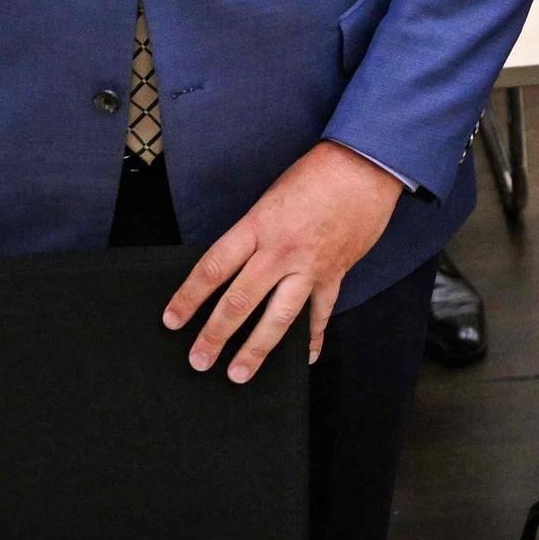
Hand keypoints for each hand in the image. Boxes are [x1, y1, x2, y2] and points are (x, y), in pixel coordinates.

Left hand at [163, 141, 402, 379]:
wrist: (365, 166)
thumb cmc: (316, 173)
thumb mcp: (270, 197)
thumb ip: (253, 232)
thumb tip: (233, 265)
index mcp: (259, 226)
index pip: (214, 268)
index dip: (189, 297)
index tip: (173, 319)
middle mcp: (281, 251)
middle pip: (241, 300)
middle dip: (216, 334)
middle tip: (199, 359)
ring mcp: (310, 267)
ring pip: (279, 318)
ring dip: (256, 349)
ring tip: (238, 373)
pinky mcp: (335, 273)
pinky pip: (321, 313)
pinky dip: (314, 338)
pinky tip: (307, 358)